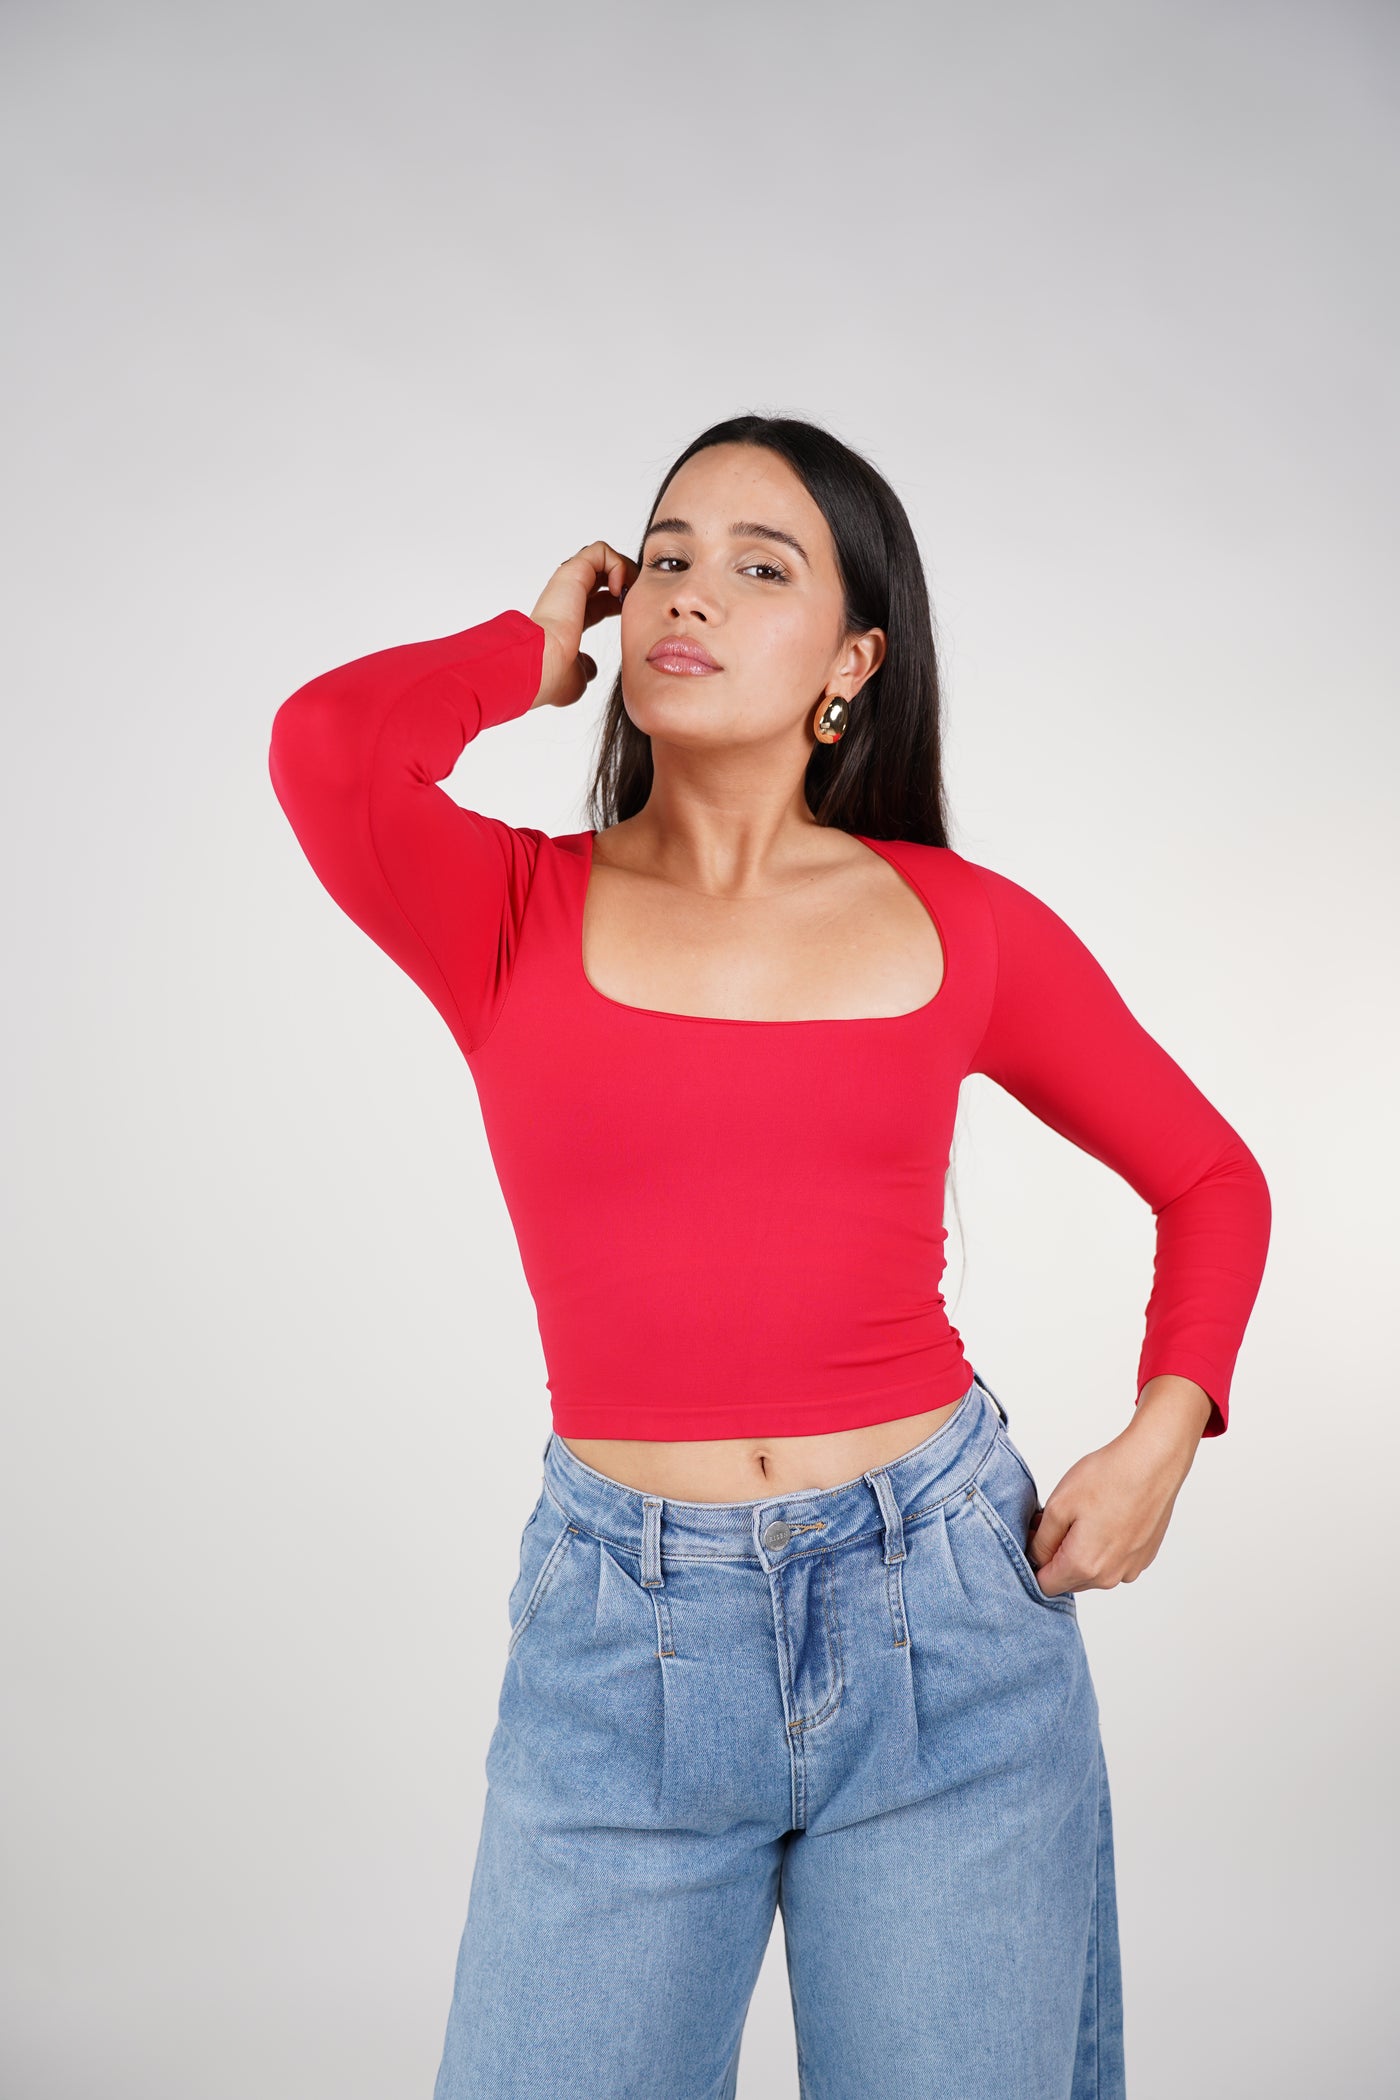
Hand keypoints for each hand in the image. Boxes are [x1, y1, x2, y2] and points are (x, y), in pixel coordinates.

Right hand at [528, 541, 638, 708]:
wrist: (541, 663)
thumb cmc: (553, 674)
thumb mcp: (577, 675)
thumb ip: (586, 667)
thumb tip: (590, 668)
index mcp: (569, 618)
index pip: (601, 600)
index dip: (623, 602)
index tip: (637, 615)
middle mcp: (567, 597)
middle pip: (602, 575)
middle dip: (627, 582)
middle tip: (638, 600)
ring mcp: (569, 582)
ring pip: (602, 558)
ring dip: (624, 570)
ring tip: (630, 592)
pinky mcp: (573, 571)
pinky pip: (601, 551)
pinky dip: (617, 564)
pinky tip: (618, 589)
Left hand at [1025, 1377, 1214, 1596]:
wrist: (1153, 1462)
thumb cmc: (1109, 1478)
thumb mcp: (1058, 1505)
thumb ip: (1041, 1541)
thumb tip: (1036, 1557)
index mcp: (1084, 1566)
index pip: (1045, 1585)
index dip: (1034, 1561)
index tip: (1037, 1536)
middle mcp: (1110, 1576)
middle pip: (1069, 1580)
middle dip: (1058, 1556)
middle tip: (1060, 1519)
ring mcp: (1130, 1568)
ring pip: (1093, 1571)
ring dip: (1083, 1551)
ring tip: (1087, 1514)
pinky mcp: (1144, 1557)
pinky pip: (1115, 1561)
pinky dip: (1106, 1546)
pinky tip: (1108, 1516)